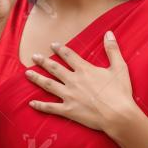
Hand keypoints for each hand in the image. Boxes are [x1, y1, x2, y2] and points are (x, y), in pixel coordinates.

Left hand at [24, 30, 138, 131]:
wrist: (118, 115)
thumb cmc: (120, 92)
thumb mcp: (119, 67)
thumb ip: (112, 49)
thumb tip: (109, 33)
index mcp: (85, 70)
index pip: (69, 55)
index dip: (60, 49)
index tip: (52, 45)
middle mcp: (73, 80)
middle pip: (54, 68)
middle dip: (43, 61)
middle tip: (34, 57)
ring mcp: (69, 96)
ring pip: (48, 85)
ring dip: (37, 78)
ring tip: (27, 74)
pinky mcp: (68, 110)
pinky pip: (50, 107)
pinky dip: (40, 106)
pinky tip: (31, 103)